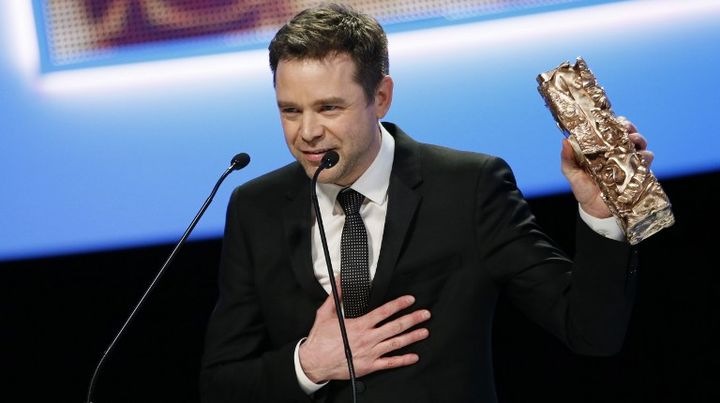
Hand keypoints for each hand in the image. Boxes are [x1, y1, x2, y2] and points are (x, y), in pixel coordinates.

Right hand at [298, 288, 430, 382]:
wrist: (313, 362)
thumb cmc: (320, 339)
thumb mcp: (325, 313)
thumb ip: (336, 295)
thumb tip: (340, 280)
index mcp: (359, 324)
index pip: (384, 311)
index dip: (399, 304)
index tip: (410, 299)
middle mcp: (368, 338)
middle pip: (395, 326)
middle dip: (412, 319)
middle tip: (425, 314)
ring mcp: (370, 353)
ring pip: (396, 343)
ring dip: (412, 337)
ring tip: (424, 332)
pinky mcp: (369, 366)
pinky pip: (390, 363)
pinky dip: (403, 360)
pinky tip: (413, 356)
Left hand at [561, 117, 653, 217]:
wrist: (595, 210)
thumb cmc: (583, 189)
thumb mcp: (572, 173)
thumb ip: (568, 159)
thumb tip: (565, 141)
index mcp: (601, 148)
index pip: (610, 130)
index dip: (613, 122)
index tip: (612, 119)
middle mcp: (616, 152)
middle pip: (628, 132)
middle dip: (629, 127)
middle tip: (625, 127)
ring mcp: (628, 161)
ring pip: (640, 143)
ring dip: (638, 138)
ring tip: (633, 140)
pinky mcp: (638, 172)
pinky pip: (647, 160)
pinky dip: (646, 155)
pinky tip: (640, 156)